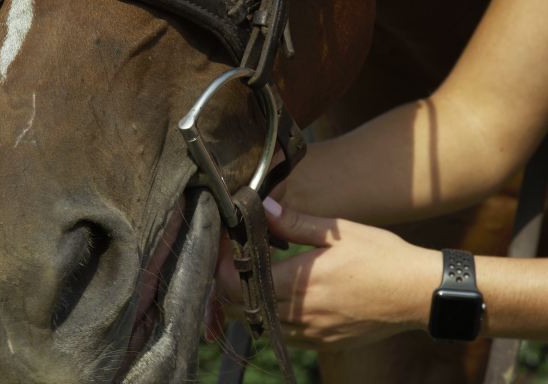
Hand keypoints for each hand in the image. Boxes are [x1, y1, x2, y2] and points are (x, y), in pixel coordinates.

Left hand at [213, 198, 440, 350]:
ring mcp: (310, 332)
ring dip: (247, 302)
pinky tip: (279, 297)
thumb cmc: (381, 258)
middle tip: (231, 260)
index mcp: (297, 283)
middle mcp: (298, 314)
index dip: (221, 266)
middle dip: (228, 284)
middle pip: (239, 307)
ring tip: (252, 276)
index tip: (224, 246)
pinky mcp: (322, 342)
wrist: (417, 293)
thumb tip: (262, 206)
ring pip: (257, 324)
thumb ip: (293, 221)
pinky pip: (282, 335)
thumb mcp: (337, 232)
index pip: (236, 283)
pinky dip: (270, 317)